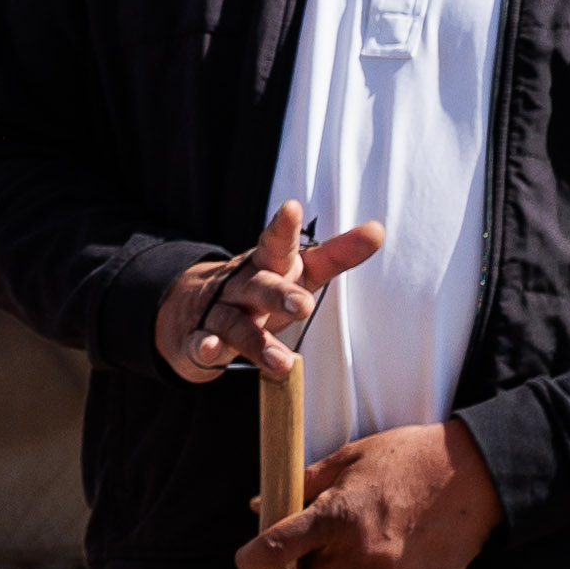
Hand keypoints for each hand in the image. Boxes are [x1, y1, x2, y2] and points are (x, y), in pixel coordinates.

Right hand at [160, 202, 383, 384]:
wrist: (190, 308)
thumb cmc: (261, 288)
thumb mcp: (297, 271)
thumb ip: (335, 254)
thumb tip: (378, 229)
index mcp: (268, 265)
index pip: (277, 244)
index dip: (284, 228)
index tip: (292, 207)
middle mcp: (242, 285)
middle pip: (260, 287)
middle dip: (279, 295)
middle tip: (303, 305)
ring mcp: (218, 311)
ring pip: (236, 323)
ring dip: (256, 340)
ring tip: (281, 361)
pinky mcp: (198, 338)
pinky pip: (201, 343)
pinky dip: (205, 346)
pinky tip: (212, 349)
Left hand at [238, 418, 502, 568]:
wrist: (478, 470)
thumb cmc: (409, 457)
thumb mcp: (350, 458)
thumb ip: (303, 485)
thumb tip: (258, 505)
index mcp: (335, 514)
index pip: (277, 547)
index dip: (254, 560)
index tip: (248, 566)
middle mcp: (358, 549)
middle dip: (318, 566)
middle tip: (340, 544)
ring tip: (384, 544)